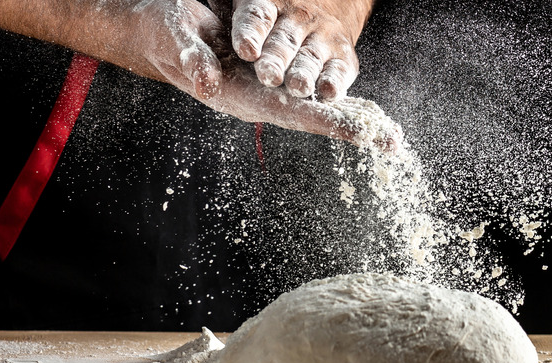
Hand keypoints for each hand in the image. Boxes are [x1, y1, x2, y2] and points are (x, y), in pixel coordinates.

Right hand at [133, 0, 397, 149]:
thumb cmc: (164, 32)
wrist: (160, 31)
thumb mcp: (176, 36)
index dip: (326, 121)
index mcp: (239, 94)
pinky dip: (338, 99)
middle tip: (392, 142)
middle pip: (313, 117)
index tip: (359, 133)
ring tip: (388, 134)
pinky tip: (363, 108)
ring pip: (316, 106)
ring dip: (353, 119)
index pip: (291, 111)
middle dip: (352, 129)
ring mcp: (268, 88)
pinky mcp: (271, 76)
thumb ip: (191, 58)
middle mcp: (260, 97)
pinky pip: (310, 90)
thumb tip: (209, 82)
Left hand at [208, 0, 372, 100]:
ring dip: (304, 74)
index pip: (256, 18)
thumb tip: (207, 15)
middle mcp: (297, 19)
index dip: (250, 33)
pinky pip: (339, 71)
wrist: (325, 7)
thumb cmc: (271, 15)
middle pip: (283, 42)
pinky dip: (335, 82)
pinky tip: (327, 93)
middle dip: (276, 60)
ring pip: (310, 58)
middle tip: (268, 76)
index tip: (245, 51)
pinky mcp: (343, 58)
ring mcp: (322, 38)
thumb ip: (228, 7)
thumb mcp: (245, 2)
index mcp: (267, 3)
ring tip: (297, 87)